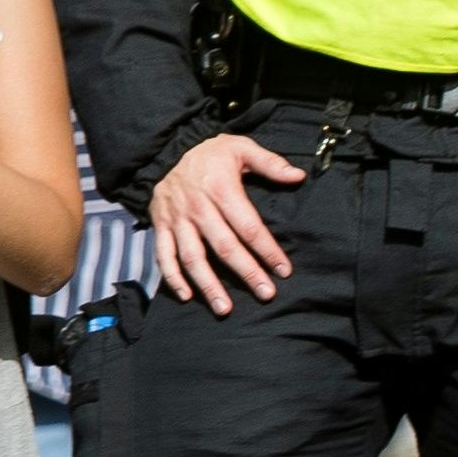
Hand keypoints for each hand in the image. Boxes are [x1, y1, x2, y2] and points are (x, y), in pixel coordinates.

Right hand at [149, 132, 304, 315]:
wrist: (164, 148)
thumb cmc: (208, 152)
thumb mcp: (240, 147)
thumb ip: (270, 163)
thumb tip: (298, 176)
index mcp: (222, 191)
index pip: (249, 227)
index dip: (267, 250)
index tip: (284, 271)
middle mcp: (198, 209)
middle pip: (225, 247)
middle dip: (246, 273)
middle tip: (265, 294)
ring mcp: (177, 220)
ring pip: (193, 258)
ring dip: (208, 285)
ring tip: (225, 308)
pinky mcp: (159, 225)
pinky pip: (163, 255)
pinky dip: (172, 278)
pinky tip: (187, 297)